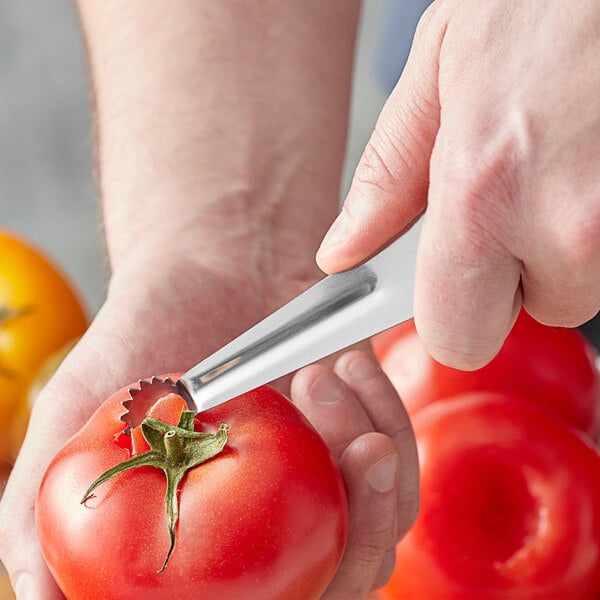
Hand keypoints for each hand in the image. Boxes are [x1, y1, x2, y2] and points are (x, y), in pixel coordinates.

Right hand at [0, 249, 417, 598]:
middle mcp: (269, 521)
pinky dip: (388, 415)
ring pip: (384, 521)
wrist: (211, 263)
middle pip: (345, 580)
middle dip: (361, 527)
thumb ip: (51, 496)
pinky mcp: (357, 433)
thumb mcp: (81, 404)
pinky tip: (351, 366)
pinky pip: (400, 454)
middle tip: (356, 448)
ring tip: (321, 378)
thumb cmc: (146, 329)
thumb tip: (35, 598)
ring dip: (375, 458)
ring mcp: (320, 480)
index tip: (286, 561)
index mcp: (207, 535)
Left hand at [317, 0, 599, 369]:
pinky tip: (585, 163)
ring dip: (560, 243)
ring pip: (578, 283)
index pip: (453, 335)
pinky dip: (595, 222)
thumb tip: (345, 250)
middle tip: (510, 201)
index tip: (442, 289)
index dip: (446, 314)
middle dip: (509, 275)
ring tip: (558, 163)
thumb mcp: (441, 67)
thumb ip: (386, 176)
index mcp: (484, 189)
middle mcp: (568, 222)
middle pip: (523, 315)